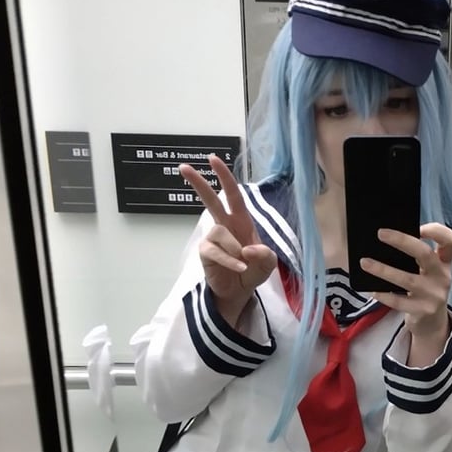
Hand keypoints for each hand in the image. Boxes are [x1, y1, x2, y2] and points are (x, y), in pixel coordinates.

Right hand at [180, 155, 276, 316]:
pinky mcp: (206, 253)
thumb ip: (265, 255)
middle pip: (210, 200)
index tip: (213, 159)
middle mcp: (225, 226)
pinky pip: (216, 252)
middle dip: (198, 183)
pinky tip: (240, 268)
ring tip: (243, 263)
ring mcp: (213, 239)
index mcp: (241, 221)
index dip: (224, 177)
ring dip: (234, 248)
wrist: (239, 292)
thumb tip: (248, 249)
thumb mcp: (267, 263)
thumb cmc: (253, 271)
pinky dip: (230, 261)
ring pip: (220, 232)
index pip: (232, 195)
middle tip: (184, 167)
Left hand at [360, 222, 451, 350]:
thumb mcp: (429, 272)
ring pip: (407, 279)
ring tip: (365, 262)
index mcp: (444, 262)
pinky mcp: (423, 311)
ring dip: (383, 270)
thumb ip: (418, 257)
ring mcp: (434, 295)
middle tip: (380, 233)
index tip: (417, 227)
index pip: (450, 240)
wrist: (432, 323)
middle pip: (425, 254)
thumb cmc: (425, 289)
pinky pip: (400, 301)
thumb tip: (389, 238)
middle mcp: (442, 277)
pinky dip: (384, 295)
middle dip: (402, 241)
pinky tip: (372, 290)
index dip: (435, 230)